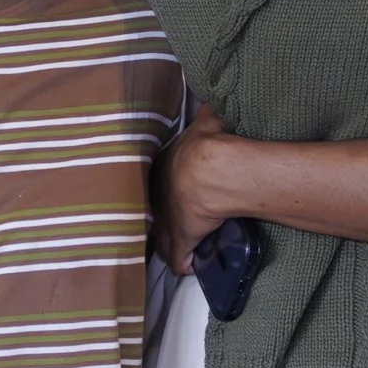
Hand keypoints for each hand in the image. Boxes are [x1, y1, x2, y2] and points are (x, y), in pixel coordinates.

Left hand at [153, 102, 234, 273]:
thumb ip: (205, 114)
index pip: (158, 178)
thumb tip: (211, 101)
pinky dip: (182, 261)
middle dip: (161, 213)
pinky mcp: (181, 238)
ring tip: (173, 246)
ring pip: (161, 233)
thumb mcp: (206, 120)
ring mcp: (167, 217)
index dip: (165, 185)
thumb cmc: (208, 143)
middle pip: (155, 207)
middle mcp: (159, 192)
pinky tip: (188, 267)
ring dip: (167, 239)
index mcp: (163, 164)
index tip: (174, 188)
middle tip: (171, 218)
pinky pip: (178, 255)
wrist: (212, 168)